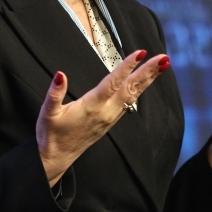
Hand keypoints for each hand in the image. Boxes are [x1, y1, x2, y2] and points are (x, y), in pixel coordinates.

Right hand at [37, 50, 169, 184]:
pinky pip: (130, 102)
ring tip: (162, 66)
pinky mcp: (111, 121)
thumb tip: (60, 75)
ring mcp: (110, 117)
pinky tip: (145, 81)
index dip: (127, 67)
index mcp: (92, 107)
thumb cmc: (51, 134)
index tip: (141, 54)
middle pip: (131, 88)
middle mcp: (106, 112)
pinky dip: (140, 89)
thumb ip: (54, 93)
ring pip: (134, 95)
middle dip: (148, 72)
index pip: (113, 83)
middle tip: (164, 58)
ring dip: (148, 80)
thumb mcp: (47, 113)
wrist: (56, 157)